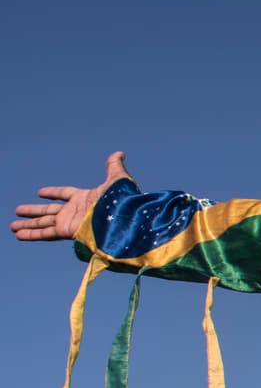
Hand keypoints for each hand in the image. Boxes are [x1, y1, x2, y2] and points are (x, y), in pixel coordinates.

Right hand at [11, 152, 131, 241]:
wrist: (122, 217)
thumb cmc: (121, 198)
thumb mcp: (117, 179)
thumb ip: (114, 166)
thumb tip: (119, 153)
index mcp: (84, 198)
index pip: (64, 194)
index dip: (53, 193)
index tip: (40, 192)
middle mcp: (74, 211)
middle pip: (49, 211)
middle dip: (34, 211)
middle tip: (18, 211)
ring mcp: (69, 221)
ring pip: (43, 223)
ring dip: (28, 224)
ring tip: (12, 226)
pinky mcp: (66, 231)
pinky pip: (45, 233)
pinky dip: (31, 234)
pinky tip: (18, 234)